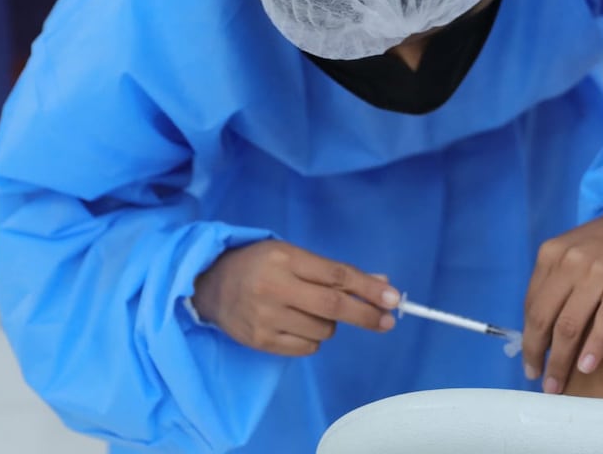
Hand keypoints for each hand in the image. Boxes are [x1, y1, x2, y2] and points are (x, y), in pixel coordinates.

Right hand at [193, 240, 399, 356]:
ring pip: (323, 330)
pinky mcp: (260, 341)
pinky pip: (307, 347)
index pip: (336, 275)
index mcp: (285, 259)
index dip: (368, 288)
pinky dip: (314, 338)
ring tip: (311, 310)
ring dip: (331, 324)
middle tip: (388, 320)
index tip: (392, 298)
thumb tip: (380, 284)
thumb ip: (334, 271)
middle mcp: (274, 288)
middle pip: (333, 306)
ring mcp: (265, 317)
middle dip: (366, 314)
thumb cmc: (260, 264)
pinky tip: (298, 324)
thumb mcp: (294, 255)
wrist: (209, 285)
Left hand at [522, 206, 602, 393]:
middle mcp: (569, 262)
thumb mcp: (571, 252)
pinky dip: (593, 348)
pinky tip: (587, 366)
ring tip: (557, 383)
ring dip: (560, 361)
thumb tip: (541, 330)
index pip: (531, 304)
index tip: (530, 360)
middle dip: (537, 354)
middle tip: (539, 379)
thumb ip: (555, 282)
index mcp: (550, 254)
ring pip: (569, 325)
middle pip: (544, 318)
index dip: (528, 337)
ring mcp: (597, 273)